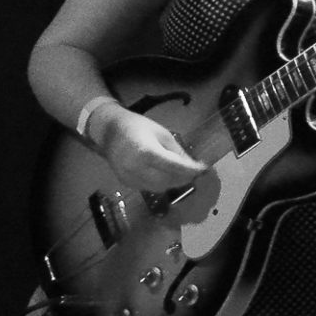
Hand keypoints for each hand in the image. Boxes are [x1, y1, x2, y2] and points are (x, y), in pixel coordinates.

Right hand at [92, 102, 206, 192]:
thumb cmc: (139, 127)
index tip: (204, 169)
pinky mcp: (126, 182)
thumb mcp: (163, 134)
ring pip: (159, 187)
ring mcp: (129, 177)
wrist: (110, 131)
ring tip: (183, 174)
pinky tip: (166, 175)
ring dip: (173, 182)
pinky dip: (161, 183)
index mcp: (147, 152)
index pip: (174, 166)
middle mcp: (136, 168)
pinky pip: (148, 187)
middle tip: (196, 172)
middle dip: (184, 178)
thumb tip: (193, 165)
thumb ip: (177, 152)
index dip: (191, 170)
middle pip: (167, 180)